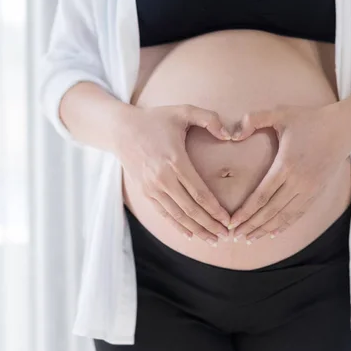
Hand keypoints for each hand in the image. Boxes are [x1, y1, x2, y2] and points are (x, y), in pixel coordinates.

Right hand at [116, 104, 231, 245]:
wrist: (121, 129)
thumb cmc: (156, 119)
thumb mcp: (183, 110)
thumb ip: (209, 118)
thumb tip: (230, 134)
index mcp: (175, 160)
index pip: (199, 192)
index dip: (215, 209)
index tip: (228, 219)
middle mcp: (162, 178)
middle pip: (190, 209)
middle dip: (210, 224)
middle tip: (226, 235)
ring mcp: (151, 187)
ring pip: (177, 215)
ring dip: (196, 229)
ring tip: (212, 239)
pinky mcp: (144, 192)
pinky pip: (163, 213)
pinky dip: (177, 226)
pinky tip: (191, 234)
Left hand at [229, 103, 350, 242]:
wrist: (344, 128)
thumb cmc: (309, 119)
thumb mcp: (281, 113)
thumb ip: (255, 119)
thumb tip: (233, 133)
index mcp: (286, 165)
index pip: (262, 195)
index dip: (246, 212)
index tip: (232, 222)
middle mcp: (298, 182)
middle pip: (270, 211)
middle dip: (251, 226)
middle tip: (234, 237)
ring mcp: (310, 189)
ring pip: (284, 216)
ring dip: (266, 229)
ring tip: (249, 239)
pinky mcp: (317, 192)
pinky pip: (299, 214)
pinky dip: (285, 225)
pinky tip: (272, 233)